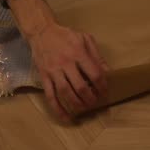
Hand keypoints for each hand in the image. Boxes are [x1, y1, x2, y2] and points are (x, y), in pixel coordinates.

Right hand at [8, 0, 107, 121]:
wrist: (42, 32)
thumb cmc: (66, 35)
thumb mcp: (85, 39)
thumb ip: (97, 55)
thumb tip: (107, 72)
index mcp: (78, 52)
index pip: (94, 73)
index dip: (101, 85)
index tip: (105, 91)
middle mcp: (65, 63)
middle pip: (80, 86)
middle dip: (90, 98)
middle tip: (95, 102)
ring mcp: (53, 71)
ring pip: (66, 93)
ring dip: (77, 104)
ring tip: (84, 108)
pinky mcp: (44, 77)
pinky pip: (50, 96)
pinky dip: (58, 109)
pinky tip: (66, 117)